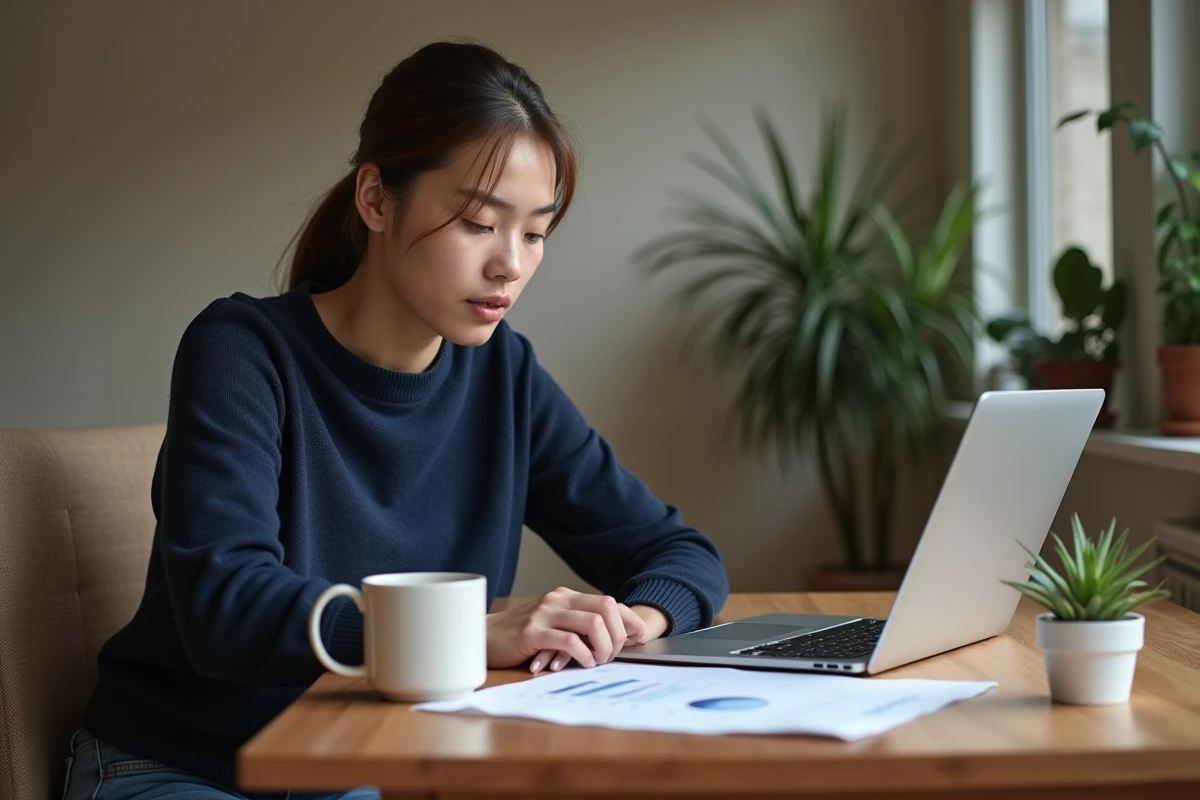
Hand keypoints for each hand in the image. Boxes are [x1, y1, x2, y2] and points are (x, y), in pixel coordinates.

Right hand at [525, 603, 670, 674]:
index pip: (609, 601)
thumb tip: (613, 639)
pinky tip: (583, 663)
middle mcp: (558, 599)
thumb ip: (576, 626)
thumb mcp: (551, 624)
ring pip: (593, 623)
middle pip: (607, 608)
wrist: (483, 637)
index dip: (630, 619)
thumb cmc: (519, 636)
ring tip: (598, 661)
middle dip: (619, 634)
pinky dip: (583, 654)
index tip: (641, 637)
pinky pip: (569, 640)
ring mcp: (545, 613)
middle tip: (611, 655)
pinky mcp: (533, 632)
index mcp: (565, 596)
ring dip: (604, 646)